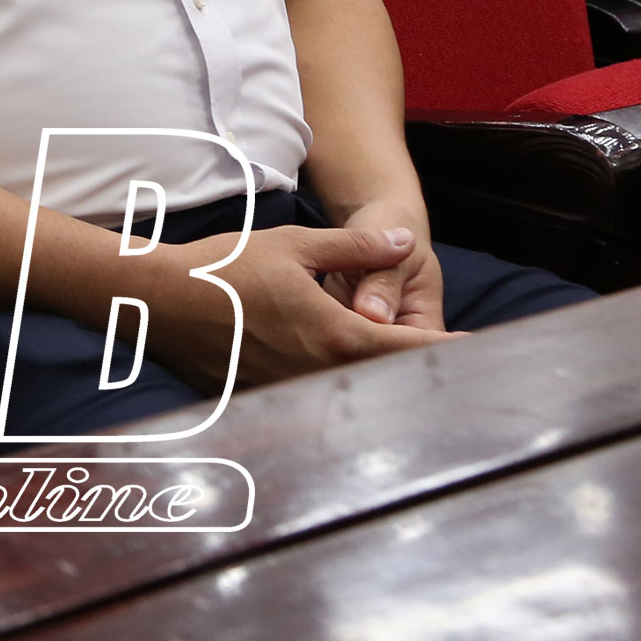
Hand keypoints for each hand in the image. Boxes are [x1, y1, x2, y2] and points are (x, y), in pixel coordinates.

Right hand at [144, 222, 450, 390]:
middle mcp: (319, 373)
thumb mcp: (296, 246)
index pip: (409, 350)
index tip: (480, 353)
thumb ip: (356, 247)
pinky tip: (334, 377)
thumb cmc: (226, 267)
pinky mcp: (265, 397)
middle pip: (386, 380)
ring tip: (401, 373)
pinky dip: (334, 389)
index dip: (449, 351)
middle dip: (417, 371)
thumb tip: (403, 242)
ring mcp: (291, 391)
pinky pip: (312, 398)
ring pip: (351, 393)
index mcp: (336, 335)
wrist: (160, 299)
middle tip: (448, 362)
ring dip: (376, 382)